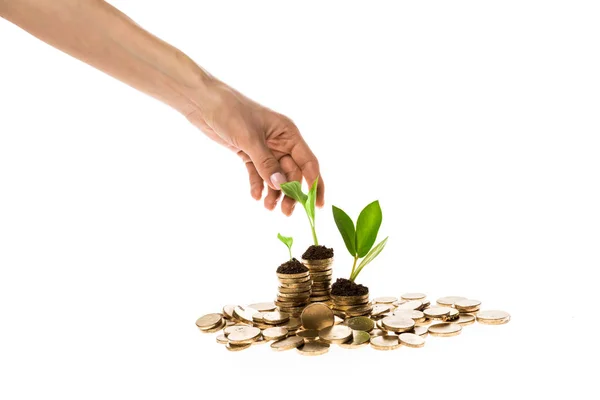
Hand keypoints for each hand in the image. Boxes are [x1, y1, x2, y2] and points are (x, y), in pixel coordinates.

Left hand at [184, 79, 323, 214]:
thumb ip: (266, 163)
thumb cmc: (230, 111)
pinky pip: (258, 173)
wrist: (203, 102)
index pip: (308, 162)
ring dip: (274, 192)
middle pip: (292, 173)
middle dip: (290, 192)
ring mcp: (265, 148)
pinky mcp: (249, 153)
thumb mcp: (249, 138)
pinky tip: (255, 196)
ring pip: (275, 176)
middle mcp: (280, 142)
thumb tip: (281, 185)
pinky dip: (258, 185)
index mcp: (288, 133)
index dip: (314, 183)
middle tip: (285, 212)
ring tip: (268, 207)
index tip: (315, 204)